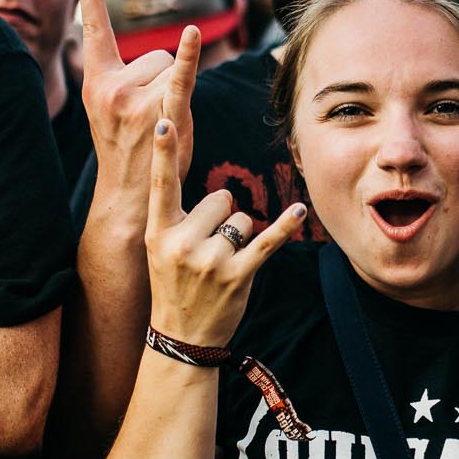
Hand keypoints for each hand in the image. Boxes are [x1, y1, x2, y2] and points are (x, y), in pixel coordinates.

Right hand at [78, 0, 199, 206]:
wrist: (129, 196)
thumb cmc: (128, 150)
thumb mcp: (111, 111)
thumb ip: (124, 79)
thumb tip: (163, 55)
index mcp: (96, 82)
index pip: (93, 31)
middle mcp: (111, 87)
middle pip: (156, 54)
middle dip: (162, 81)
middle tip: (150, 121)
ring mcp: (136, 100)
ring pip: (173, 69)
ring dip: (177, 94)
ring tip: (163, 127)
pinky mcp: (162, 113)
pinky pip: (181, 76)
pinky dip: (191, 55)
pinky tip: (193, 34)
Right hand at [145, 109, 303, 348]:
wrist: (182, 337)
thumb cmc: (173, 283)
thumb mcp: (159, 248)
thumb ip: (175, 216)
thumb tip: (208, 184)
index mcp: (158, 232)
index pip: (161, 184)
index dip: (163, 152)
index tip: (162, 121)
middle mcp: (182, 243)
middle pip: (220, 199)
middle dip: (221, 218)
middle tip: (205, 252)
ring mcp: (211, 261)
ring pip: (242, 219)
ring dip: (240, 237)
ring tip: (220, 265)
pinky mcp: (238, 275)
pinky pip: (267, 240)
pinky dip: (286, 226)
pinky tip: (300, 211)